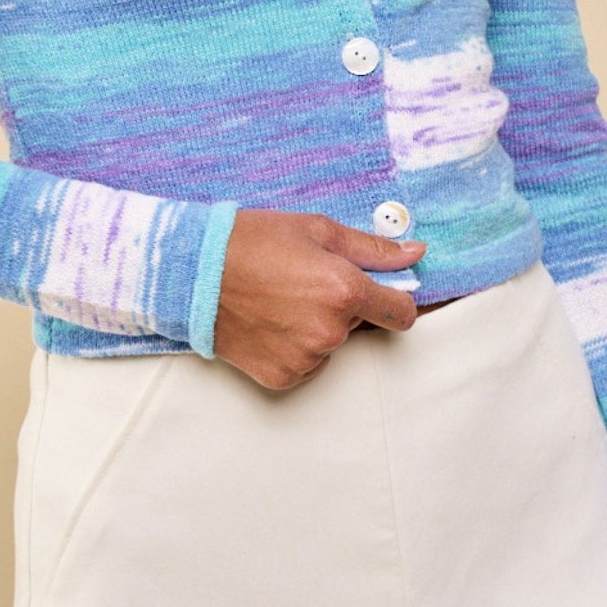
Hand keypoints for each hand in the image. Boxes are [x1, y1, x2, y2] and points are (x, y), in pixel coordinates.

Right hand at [212, 208, 423, 389]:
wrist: (191, 272)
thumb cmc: (250, 242)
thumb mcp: (315, 230)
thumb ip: (372, 248)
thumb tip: (415, 253)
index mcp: (345, 291)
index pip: (402, 313)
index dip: (395, 300)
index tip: (382, 292)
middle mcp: (330, 331)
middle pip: (361, 325)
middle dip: (344, 306)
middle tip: (305, 281)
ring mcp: (306, 359)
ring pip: (331, 344)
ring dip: (317, 327)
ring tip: (280, 300)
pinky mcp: (283, 377)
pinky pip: (306, 363)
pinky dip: (294, 346)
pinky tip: (269, 322)